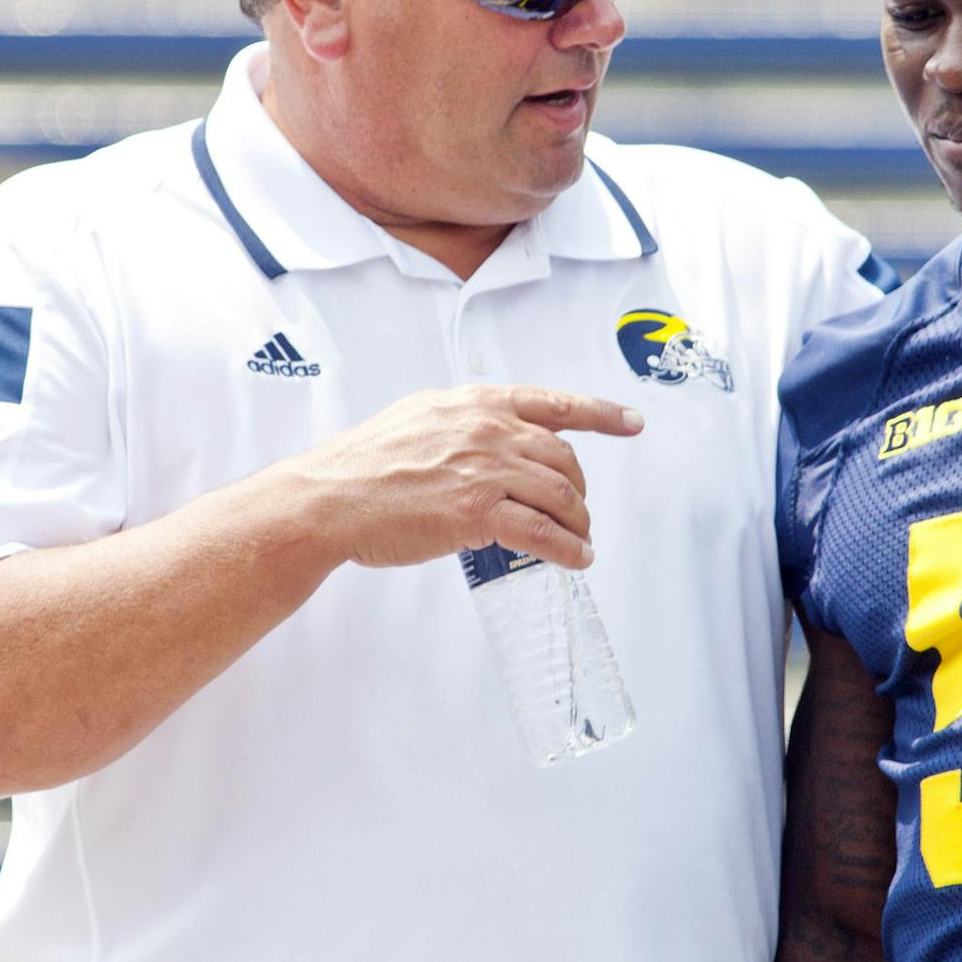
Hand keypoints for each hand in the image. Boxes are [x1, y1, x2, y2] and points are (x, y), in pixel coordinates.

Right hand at [283, 384, 643, 571]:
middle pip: (565, 458)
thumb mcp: (421, 416)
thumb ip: (465, 422)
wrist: (328, 498)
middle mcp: (490, 429)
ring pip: (562, 496)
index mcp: (478, 402)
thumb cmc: (364, 463)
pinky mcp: (478, 512)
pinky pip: (545, 533)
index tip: (632, 422)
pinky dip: (569, 548)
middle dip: (580, 489)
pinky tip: (576, 559)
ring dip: (580, 522)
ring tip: (580, 540)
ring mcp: (486, 469)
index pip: (556, 403)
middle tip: (578, 511)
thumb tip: (494, 438)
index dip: (603, 414)